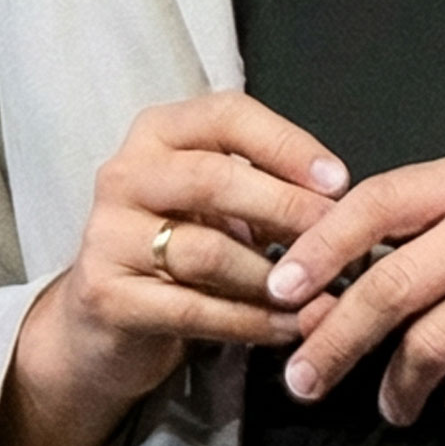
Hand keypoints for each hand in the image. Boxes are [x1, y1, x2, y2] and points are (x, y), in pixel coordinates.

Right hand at [0, 92, 346, 445]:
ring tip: (321, 298)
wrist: (100, 323)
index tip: (339, 182)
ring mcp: (108, 234)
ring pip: (207, 251)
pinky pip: (194, 309)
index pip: (225, 115)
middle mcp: (124, 174)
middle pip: (213, 179)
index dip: (286, 144)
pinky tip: (290, 330)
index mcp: (156, 135)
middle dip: (287, 209)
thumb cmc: (176, 251)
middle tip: (341, 242)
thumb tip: (344, 205)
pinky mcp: (106, 294)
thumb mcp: (214, 206)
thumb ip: (265, 191)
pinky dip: (252, 322)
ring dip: (274, 278)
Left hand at [264, 148, 444, 426]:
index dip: (318, 247)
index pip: (374, 202)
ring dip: (398, 385)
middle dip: (335, 337)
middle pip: (392, 284)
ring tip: (390, 405)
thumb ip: (423, 230)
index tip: (278, 289)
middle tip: (301, 376)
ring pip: (433, 343)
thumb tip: (325, 278)